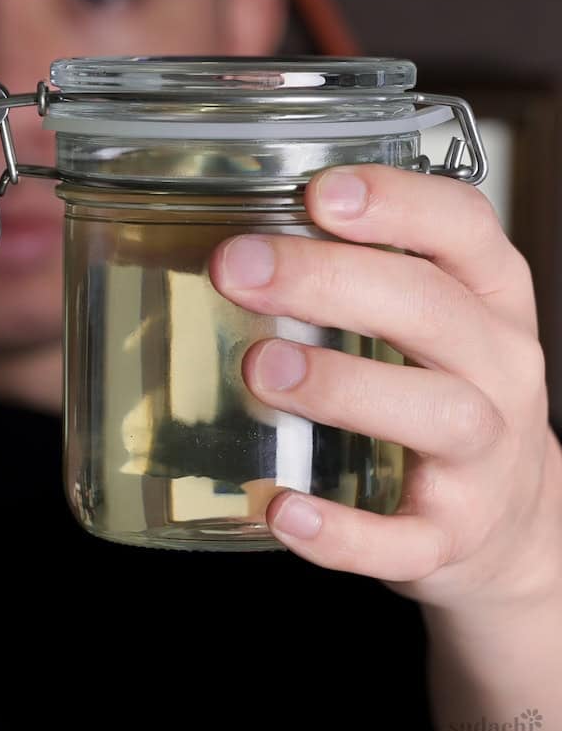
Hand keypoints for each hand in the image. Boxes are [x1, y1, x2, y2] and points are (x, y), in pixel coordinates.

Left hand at [209, 164, 561, 612]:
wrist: (510, 523)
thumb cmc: (440, 394)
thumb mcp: (427, 323)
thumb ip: (352, 277)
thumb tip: (221, 244)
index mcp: (488, 301)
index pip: (464, 228)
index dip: (398, 202)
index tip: (321, 191)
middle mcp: (499, 370)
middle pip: (433, 310)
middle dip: (332, 282)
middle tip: (239, 269)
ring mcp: (485, 459)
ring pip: (438, 415)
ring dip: (344, 386)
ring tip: (261, 369)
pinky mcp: (452, 536)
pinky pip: (405, 539)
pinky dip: (344, 531)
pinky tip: (282, 509)